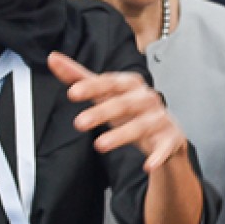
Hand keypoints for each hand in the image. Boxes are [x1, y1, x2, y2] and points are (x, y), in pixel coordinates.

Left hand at [50, 52, 189, 171]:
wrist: (165, 131)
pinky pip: (164, 149)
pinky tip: (147, 165)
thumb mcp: (105, 93)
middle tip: (79, 123)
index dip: (92, 86)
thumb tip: (53, 58)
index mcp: (131, 84)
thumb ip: (79, 77)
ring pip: (140, 126)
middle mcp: (147, 99)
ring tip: (100, 145)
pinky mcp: (170, 140)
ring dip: (121, 135)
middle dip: (101, 112)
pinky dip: (158, 156)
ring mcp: (160, 119)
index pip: (110, 82)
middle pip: (124, 104)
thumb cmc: (130, 109)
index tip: (72, 92)